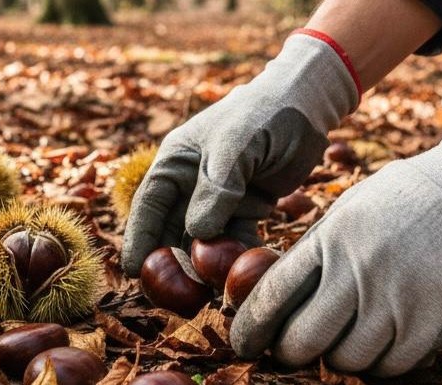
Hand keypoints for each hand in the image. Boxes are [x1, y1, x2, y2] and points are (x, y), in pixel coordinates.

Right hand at [121, 32, 358, 275]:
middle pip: (171, 230)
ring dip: (203, 266)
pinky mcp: (246, 209)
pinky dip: (235, 259)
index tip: (133, 270)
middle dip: (171, 262)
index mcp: (175, 164)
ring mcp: (218, 199)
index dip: (139, 239)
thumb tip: (197, 234)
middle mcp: (190, 184)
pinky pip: (235, 240)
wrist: (308, 106)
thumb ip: (216, 189)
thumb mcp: (236, 145)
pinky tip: (237, 279)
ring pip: (203, 240)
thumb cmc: (263, 115)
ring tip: (204, 294)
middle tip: (171, 294)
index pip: (148, 206)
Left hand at [231, 108, 441, 376]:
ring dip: (338, 360)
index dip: (251, 326)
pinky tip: (379, 350)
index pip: (273, 293)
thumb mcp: (348, 211)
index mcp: (328, 238)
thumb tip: (273, 289)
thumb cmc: (404, 199)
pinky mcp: (431, 315)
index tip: (244, 342)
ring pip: (348, 357)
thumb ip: (315, 248)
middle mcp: (356, 268)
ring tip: (339, 347)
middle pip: (304, 337)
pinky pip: (393, 363)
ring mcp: (394, 294)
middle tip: (291, 352)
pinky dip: (381, 365)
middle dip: (290, 353)